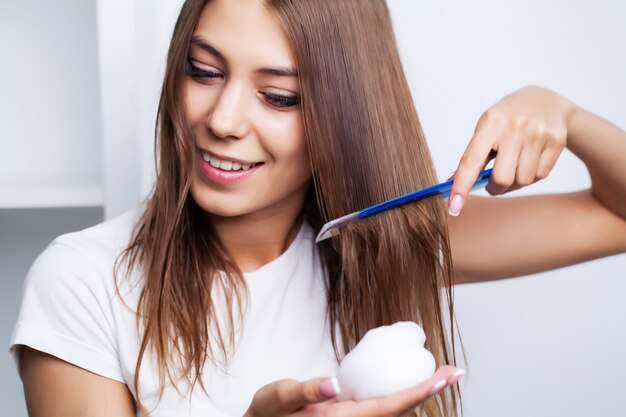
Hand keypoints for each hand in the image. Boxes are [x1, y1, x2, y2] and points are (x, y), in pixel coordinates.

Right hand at [243, 366, 462, 416]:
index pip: (387, 407)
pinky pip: (383, 403)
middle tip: (456, 371)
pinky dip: (403, 390)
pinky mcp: (350, 412)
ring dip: (421, 390)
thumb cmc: (268, 414)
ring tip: (444, 374)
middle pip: (400, 409)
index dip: (416, 393)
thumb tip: (332, 384)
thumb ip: (305, 391)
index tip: (442, 379)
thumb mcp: (279, 398)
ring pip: (395, 407)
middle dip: (429, 390)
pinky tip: (413, 378)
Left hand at [447, 85, 576, 215]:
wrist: (544, 99)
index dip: (461, 186)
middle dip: (494, 188)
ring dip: (514, 183)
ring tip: (513, 167)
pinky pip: (540, 176)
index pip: (471, 161)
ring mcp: (538, 133)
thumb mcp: (486, 129)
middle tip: (492, 184)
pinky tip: (529, 161)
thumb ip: (472, 156)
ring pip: (522, 181)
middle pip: (501, 179)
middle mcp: (515, 126)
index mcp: (490, 122)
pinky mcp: (556, 141)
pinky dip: (531, 176)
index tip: (453, 207)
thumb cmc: (506, 120)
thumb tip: (453, 184)